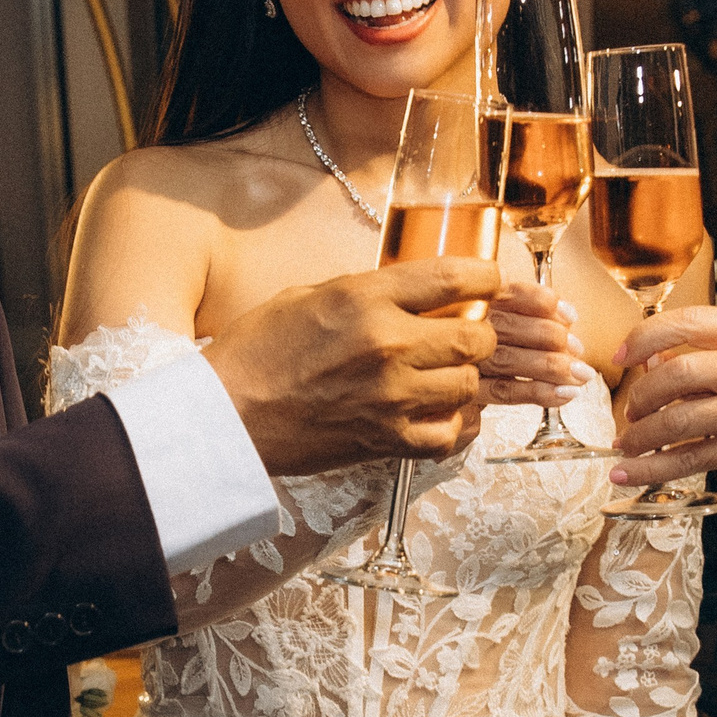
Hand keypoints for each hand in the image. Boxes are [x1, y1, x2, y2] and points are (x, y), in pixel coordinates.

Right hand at [206, 257, 501, 474]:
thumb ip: (370, 291)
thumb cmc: (258, 352)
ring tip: (437, 373)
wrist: (228, 415)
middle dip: (476, 333)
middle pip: (476, 337)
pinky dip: (449, 421)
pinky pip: (450, 432)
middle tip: (461, 334)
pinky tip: (432, 409)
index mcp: (365, 298)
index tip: (489, 281)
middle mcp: (387, 345)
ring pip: (469, 384)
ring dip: (460, 376)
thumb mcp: (311, 295)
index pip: (454, 277)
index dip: (485, 277)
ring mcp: (392, 397)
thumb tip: (419, 291)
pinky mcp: (387, 440)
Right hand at [476, 280, 596, 409]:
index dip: (542, 301)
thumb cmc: (481, 339)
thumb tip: (567, 322)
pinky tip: (563, 394)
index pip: (508, 293)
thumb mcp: (499, 315)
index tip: (570, 316)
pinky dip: (538, 393)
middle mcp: (465, 327)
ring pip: (508, 360)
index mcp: (475, 300)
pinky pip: (504, 392)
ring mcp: (464, 360)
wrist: (449, 375)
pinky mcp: (467, 391)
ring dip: (551, 367)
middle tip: (577, 349)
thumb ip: (528, 313)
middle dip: (552, 338)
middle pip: (509, 327)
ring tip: (579, 374)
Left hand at [608, 305, 716, 498]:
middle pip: (678, 372)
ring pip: (680, 418)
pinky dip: (653, 469)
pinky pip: (692, 457)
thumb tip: (652, 362)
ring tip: (628, 443)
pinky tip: (629, 473)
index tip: (622, 356)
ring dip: (642, 435)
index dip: (645, 336)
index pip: (690, 322)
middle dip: (640, 394)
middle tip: (628, 410)